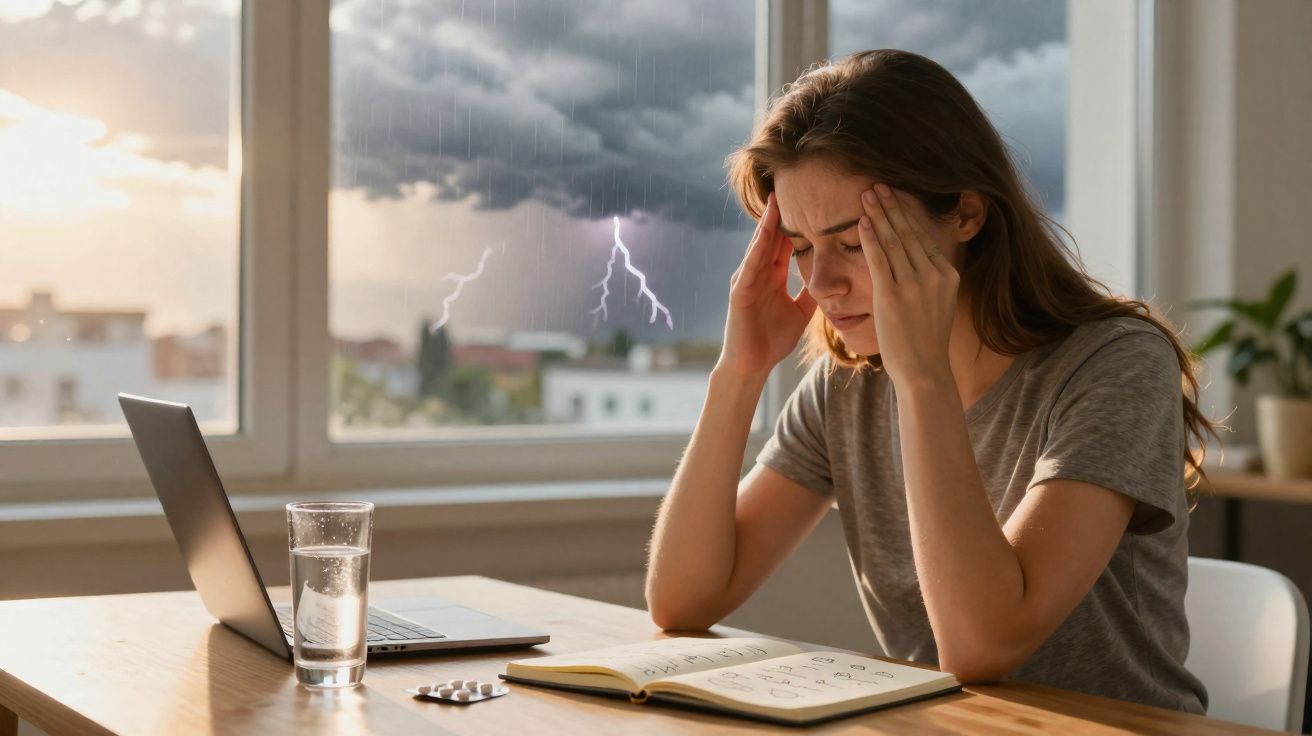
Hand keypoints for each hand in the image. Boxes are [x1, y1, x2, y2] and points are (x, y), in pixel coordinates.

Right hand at [718, 192, 817, 379]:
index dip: (797, 223)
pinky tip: (765, 230)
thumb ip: (810, 293)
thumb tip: (830, 279)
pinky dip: (757, 246)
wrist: (752, 366)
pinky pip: (750, 264)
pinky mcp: (738, 291)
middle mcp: (757, 273)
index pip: (785, 243)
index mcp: (772, 277)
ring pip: (759, 245)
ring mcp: (746, 280)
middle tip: (791, 186)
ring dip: (767, 223)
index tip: (811, 202)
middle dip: (780, 214)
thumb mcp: (800, 312)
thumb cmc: (772, 341)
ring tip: (777, 199)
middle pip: (771, 237)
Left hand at [858, 184, 958, 389]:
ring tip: (867, 194)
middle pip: (909, 232)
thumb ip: (928, 280)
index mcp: (948, 274)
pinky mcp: (892, 296)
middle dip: (892, 206)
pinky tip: (862, 221)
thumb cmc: (925, 341)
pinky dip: (870, 237)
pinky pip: (879, 259)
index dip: (907, 214)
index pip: (923, 237)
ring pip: (894, 240)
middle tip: (878, 185)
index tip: (895, 196)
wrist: (924, 371)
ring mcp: (914, 285)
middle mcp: (934, 275)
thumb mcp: (936, 304)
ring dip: (878, 214)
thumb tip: (914, 262)